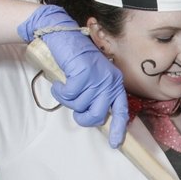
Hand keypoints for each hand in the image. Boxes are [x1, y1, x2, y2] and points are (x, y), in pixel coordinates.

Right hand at [17, 5, 128, 147]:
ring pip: (80, 106)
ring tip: (66, 86)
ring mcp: (97, 77)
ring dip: (68, 100)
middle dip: (83, 117)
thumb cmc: (75, 59)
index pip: (121, 111)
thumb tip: (96, 116)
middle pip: (97, 115)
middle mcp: (109, 81)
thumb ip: (96, 95)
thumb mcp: (92, 77)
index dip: (118, 129)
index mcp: (114, 83)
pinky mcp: (84, 73)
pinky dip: (60, 92)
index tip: (115, 143)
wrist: (63, 35)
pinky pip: (69, 95)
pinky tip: (60, 82)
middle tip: (75, 109)